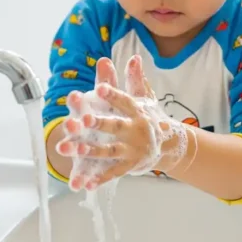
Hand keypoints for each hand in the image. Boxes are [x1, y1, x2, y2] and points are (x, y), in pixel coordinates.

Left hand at [56, 55, 190, 190]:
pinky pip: (112, 173)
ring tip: (73, 149)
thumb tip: (134, 57)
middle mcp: (136, 130)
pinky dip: (99, 179)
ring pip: (109, 150)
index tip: (97, 87)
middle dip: (99, 122)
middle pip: (116, 126)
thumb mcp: (145, 98)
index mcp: (138, 111)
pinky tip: (84, 183)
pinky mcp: (129, 166)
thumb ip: (136, 79)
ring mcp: (132, 150)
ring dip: (90, 150)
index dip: (111, 94)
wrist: (169, 146)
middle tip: (83, 118)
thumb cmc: (149, 118)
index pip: (124, 100)